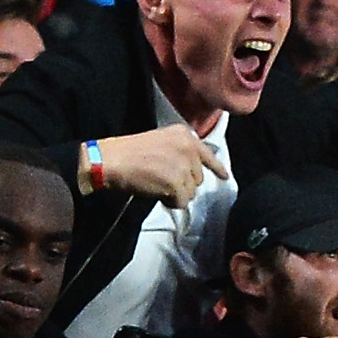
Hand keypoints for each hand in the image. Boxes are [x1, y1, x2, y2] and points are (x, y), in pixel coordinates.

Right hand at [89, 122, 222, 203]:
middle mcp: (188, 147)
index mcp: (184, 135)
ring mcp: (184, 165)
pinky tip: (157, 194)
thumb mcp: (161, 142)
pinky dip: (171, 202)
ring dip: (176, 193)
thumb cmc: (129, 153)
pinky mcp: (177, 182)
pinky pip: (182, 202)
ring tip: (157, 185)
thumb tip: (191, 173)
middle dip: (183, 183)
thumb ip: (180, 152)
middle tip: (161, 180)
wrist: (112, 160)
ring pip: (192, 191)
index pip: (208, 154)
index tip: (225, 177)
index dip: (217, 168)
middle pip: (198, 178)